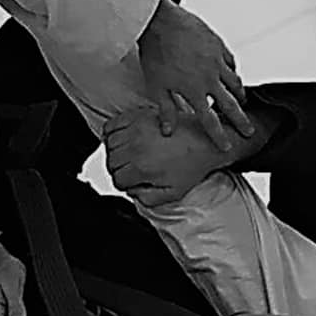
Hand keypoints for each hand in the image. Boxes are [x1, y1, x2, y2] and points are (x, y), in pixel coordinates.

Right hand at [103, 108, 232, 206]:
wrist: (207, 142)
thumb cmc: (191, 166)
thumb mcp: (173, 193)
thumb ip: (148, 199)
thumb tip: (131, 192)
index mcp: (142, 168)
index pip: (117, 179)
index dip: (124, 184)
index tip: (131, 181)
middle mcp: (135, 148)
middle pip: (110, 162)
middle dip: (118, 169)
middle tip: (129, 169)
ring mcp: (136, 130)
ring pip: (108, 144)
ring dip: (114, 151)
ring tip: (126, 155)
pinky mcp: (139, 117)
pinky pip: (112, 124)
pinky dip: (111, 132)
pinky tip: (121, 139)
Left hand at [138, 0, 253, 150]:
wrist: (159, 22)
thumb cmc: (154, 54)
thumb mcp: (156, 86)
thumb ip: (165, 109)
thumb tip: (168, 131)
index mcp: (194, 91)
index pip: (210, 120)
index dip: (219, 136)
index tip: (227, 147)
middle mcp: (210, 78)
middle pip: (230, 104)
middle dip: (240, 120)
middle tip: (249, 132)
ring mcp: (216, 60)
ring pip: (234, 82)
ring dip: (240, 95)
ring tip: (243, 103)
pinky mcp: (218, 45)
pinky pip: (231, 62)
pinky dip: (234, 72)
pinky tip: (234, 75)